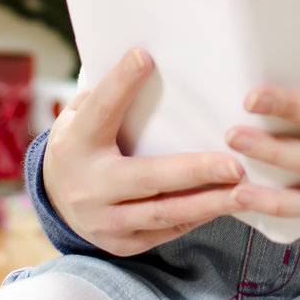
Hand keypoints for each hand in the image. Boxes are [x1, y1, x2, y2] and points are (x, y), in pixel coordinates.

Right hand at [41, 49, 245, 256]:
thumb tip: (145, 54)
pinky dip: (197, 218)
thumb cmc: (83, 143)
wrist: (54, 200)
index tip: (145, 57)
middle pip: (147, 178)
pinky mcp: (121, 244)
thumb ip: (109, 94)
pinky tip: (226, 205)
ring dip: (208, 203)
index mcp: (76, 143)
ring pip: (163, 213)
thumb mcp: (82, 116)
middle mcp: (89, 186)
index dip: (121, 84)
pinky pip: (166, 232)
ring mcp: (103, 221)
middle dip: (194, 172)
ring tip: (245, 191)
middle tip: (235, 164)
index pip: (101, 110)